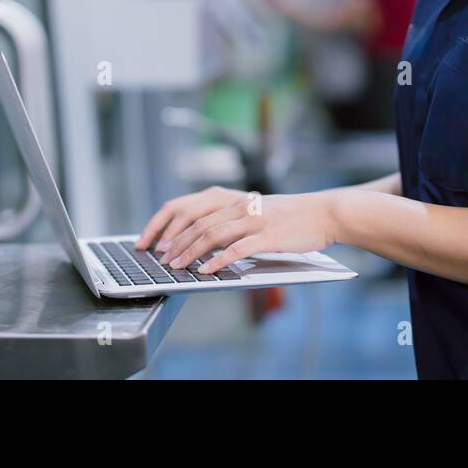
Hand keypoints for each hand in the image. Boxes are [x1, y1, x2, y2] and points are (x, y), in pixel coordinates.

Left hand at [135, 186, 338, 273]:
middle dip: (171, 241)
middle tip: (157, 259)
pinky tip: (206, 271)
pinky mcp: (267, 235)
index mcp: (228, 197)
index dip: (160, 223)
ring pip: (212, 233)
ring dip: (189, 251)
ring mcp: (252, 218)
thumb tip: (190, 240)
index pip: (183, 206)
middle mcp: (237, 203)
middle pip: (193, 220)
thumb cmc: (284, 216)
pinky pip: (238, 248)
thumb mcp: (249, 210)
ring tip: (175, 267)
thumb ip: (223, 220)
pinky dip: (219, 260)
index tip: (145, 241)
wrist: (321, 213)